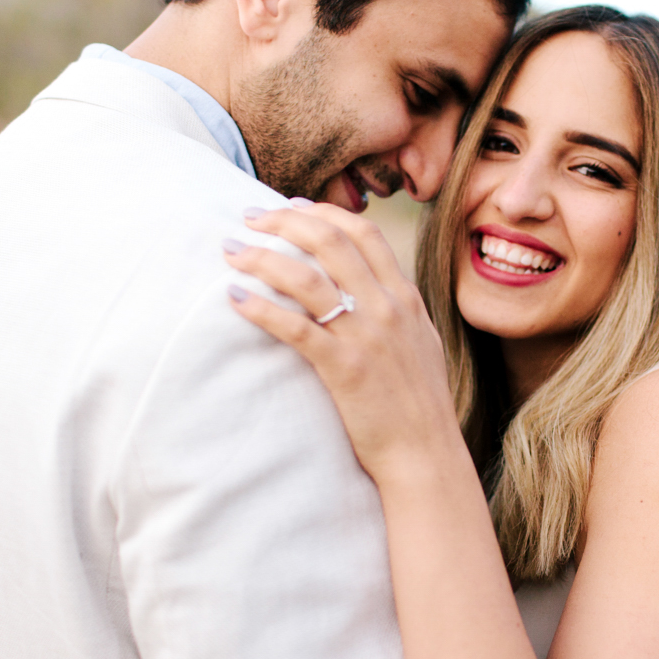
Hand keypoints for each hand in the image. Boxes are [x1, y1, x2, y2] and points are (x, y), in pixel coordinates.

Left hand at [225, 202, 467, 487]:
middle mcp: (387, 307)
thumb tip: (371, 287)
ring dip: (262, 258)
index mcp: (405, 297)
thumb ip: (397, 309)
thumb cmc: (419, 404)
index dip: (322, 213)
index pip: (363, 233)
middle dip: (284, 221)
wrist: (426, 452)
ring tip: (232, 252)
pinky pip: (295, 327)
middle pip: (330, 242)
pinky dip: (261, 308)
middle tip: (249, 217)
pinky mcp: (344, 368)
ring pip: (306, 278)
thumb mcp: (420, 342)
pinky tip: (235, 298)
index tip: (291, 206)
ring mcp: (366, 336)